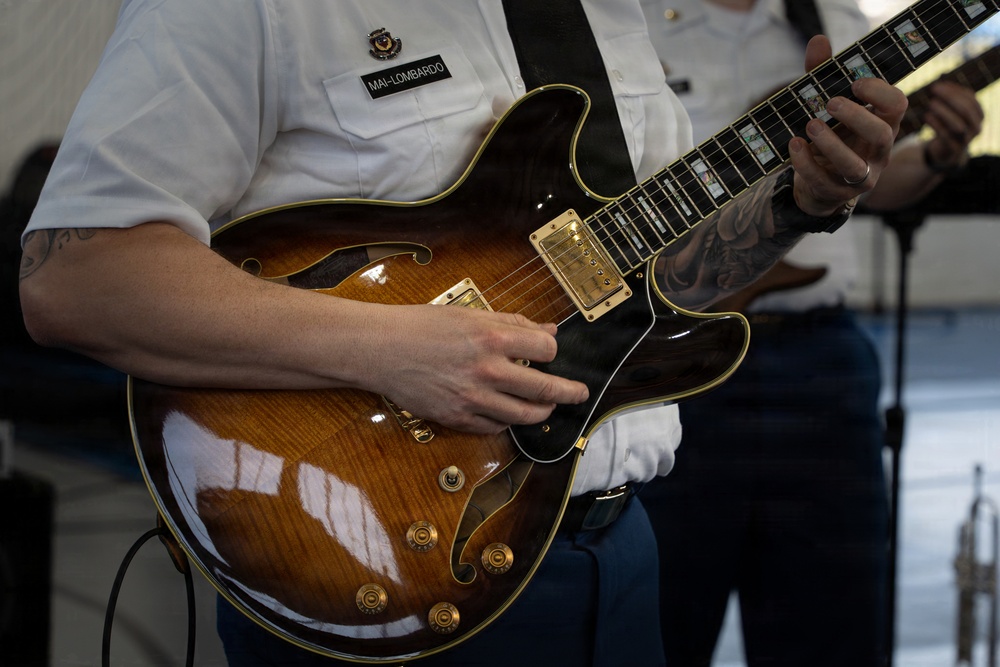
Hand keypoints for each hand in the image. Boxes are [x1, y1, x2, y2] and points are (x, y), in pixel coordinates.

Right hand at [364, 304, 589, 433]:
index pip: (547, 350)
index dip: (553, 351)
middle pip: (546, 389)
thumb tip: (549, 331)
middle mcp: (488, 370)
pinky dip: (508, 420)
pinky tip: (509, 412)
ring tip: (547, 407)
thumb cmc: (423, 326)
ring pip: (525, 415)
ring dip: (542, 411)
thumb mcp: (470, 314)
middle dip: (570, 393)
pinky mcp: (458, 418)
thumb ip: (513, 323)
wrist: (381, 349)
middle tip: (581, 394)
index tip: (550, 353)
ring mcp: (473, 399)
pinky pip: (496, 426)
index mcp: (493, 337)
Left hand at [787, 35, 908, 216]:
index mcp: (882, 124)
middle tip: (830, 102)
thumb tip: (818, 40)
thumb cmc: (828, 136)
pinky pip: (823, 181)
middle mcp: (878, 152)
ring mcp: (860, 176)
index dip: (879, 92)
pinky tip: (793, 144)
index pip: (897, 105)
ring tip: (810, 124)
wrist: (816, 184)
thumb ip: (822, 75)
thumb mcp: (825, 106)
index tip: (854, 83)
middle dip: (857, 116)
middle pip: (882, 134)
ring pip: (854, 166)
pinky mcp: (837, 194)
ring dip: (831, 144)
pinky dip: (805, 163)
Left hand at [921, 80, 983, 169]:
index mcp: (978, 114)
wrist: (946, 153)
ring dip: (944, 112)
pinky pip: (947, 137)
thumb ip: (951, 99)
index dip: (955, 90)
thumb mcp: (953, 111)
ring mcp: (966, 140)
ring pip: (959, 125)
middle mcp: (976, 127)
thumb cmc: (948, 126)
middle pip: (966, 110)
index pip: (971, 99)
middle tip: (933, 89)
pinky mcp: (954, 150)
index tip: (938, 84)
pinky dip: (937, 125)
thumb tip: (939, 83)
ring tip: (930, 103)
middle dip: (950, 98)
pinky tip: (926, 116)